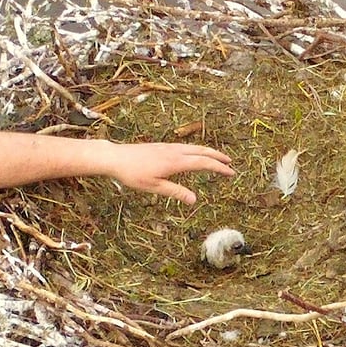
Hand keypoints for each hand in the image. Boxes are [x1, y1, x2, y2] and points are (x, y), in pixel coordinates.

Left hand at [102, 142, 234, 204]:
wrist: (115, 158)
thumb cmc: (133, 174)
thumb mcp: (154, 187)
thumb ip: (175, 192)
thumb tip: (194, 200)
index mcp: (175, 162)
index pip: (203, 163)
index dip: (218, 168)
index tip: (230, 172)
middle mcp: (174, 151)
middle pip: (201, 151)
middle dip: (217, 157)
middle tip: (230, 163)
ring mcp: (168, 147)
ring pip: (194, 147)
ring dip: (208, 152)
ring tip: (217, 158)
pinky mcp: (162, 146)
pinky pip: (185, 147)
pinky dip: (196, 150)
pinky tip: (194, 155)